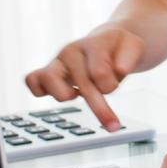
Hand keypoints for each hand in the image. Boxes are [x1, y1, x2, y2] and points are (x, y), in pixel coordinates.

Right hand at [24, 26, 144, 129]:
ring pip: (47, 79)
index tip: (115, 85)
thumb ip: (130, 58)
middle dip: (100, 109)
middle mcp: (72, 51)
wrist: (110, 41)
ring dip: (63, 95)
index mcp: (94, 44)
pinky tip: (62, 95)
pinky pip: (31, 80)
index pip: (98, 72)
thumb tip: (119, 70)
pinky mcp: (48, 72)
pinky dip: (40, 91)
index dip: (110, 85)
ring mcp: (58, 61)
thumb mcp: (135, 47)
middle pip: (80, 83)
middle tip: (113, 126)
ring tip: (75, 96)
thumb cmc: (120, 48)